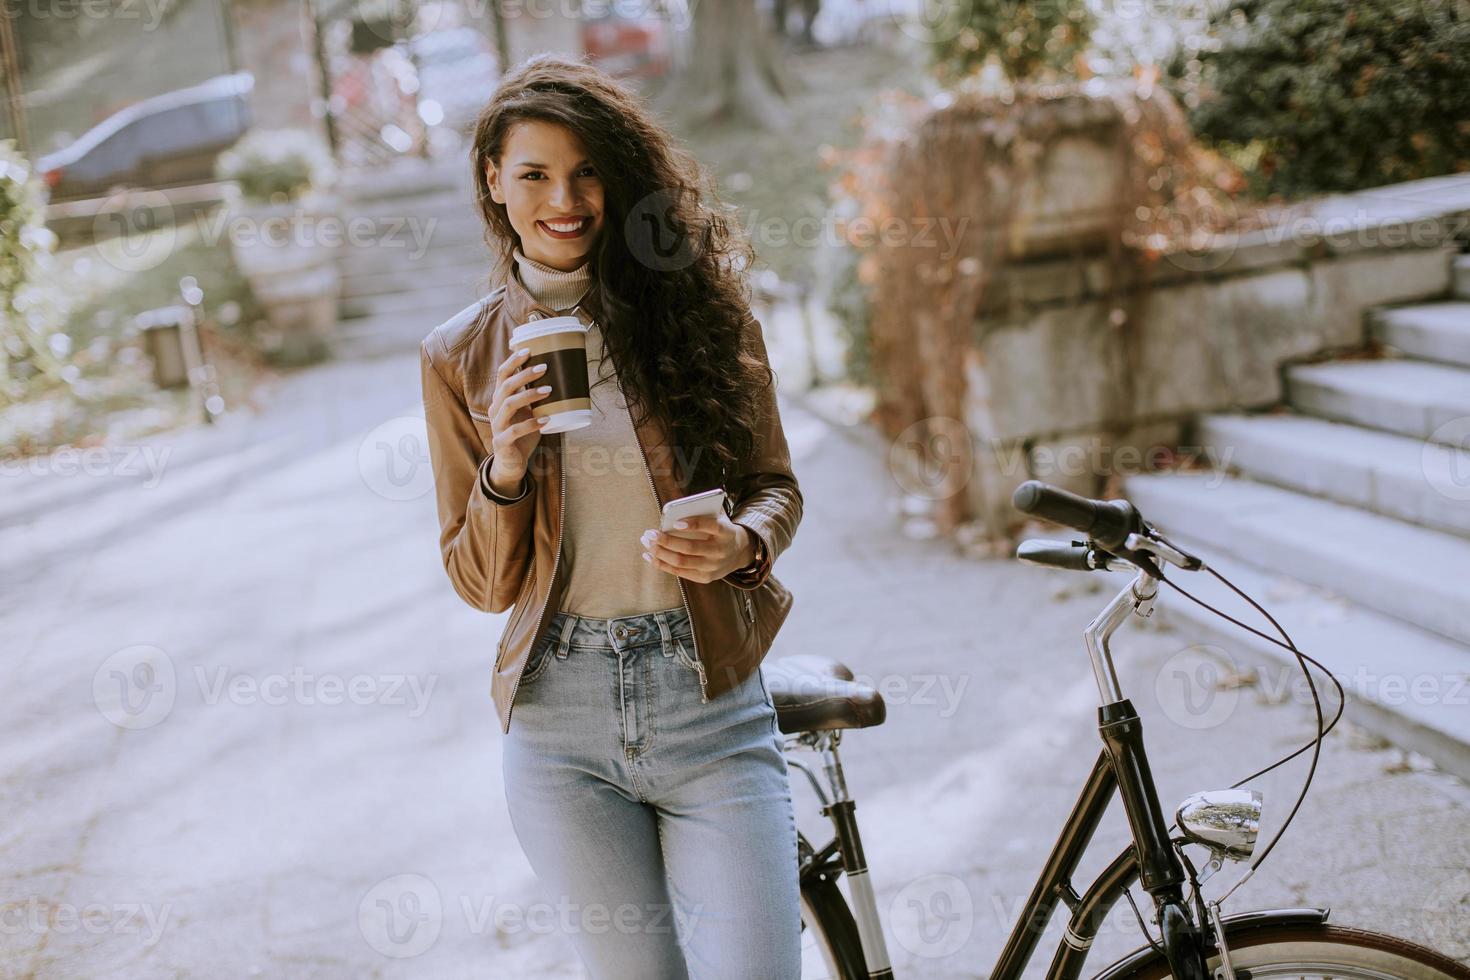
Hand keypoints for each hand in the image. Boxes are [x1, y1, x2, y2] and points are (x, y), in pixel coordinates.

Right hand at [487, 346, 552, 489]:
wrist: (512, 463)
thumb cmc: (523, 434)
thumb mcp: (529, 412)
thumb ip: (536, 398)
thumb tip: (562, 378)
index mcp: (500, 399)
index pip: (502, 375)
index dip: (513, 362)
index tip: (529, 350)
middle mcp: (495, 409)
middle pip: (506, 386)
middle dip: (524, 375)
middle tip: (544, 367)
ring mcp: (497, 425)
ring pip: (509, 405)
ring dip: (530, 396)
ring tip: (549, 390)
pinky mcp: (502, 442)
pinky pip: (515, 430)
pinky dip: (532, 424)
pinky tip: (547, 420)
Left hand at [639, 512, 756, 583]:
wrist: (739, 552)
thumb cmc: (720, 530)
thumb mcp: (718, 518)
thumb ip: (703, 513)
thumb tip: (674, 511)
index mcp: (725, 532)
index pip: (710, 527)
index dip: (693, 525)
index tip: (675, 522)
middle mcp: (720, 551)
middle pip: (690, 548)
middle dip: (666, 541)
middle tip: (650, 534)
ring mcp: (713, 567)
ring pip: (681, 562)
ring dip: (660, 553)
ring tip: (647, 543)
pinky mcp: (705, 578)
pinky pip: (679, 572)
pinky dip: (662, 564)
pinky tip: (650, 556)